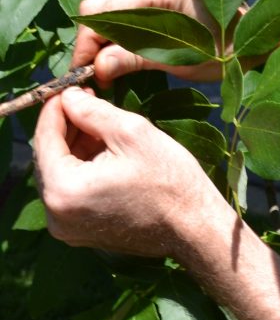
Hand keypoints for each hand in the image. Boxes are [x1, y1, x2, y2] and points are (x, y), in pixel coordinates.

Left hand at [33, 87, 218, 257]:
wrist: (194, 227)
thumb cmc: (170, 180)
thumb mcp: (133, 133)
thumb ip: (93, 111)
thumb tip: (68, 96)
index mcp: (63, 190)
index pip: (44, 139)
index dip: (55, 109)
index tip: (70, 87)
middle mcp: (56, 215)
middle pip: (49, 159)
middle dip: (67, 127)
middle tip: (88, 100)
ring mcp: (68, 228)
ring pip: (61, 175)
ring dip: (76, 147)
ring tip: (102, 124)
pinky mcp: (82, 232)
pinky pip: (73, 192)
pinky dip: (84, 169)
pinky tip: (107, 152)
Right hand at [72, 0, 223, 84]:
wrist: (253, 39)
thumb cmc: (226, 51)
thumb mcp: (179, 60)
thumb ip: (135, 58)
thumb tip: (97, 67)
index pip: (106, 11)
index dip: (88, 44)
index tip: (84, 75)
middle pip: (100, 4)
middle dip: (90, 41)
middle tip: (92, 75)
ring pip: (106, 6)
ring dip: (100, 37)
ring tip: (103, 69)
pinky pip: (120, 7)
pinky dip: (113, 30)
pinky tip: (116, 53)